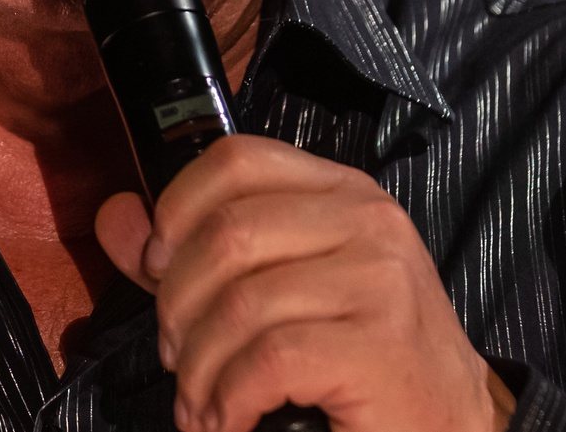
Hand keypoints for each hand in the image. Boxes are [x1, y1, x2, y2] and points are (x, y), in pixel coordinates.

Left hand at [95, 135, 514, 431]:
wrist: (450, 428)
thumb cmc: (360, 361)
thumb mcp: (278, 291)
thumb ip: (193, 254)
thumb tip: (114, 217)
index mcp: (342, 192)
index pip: (237, 160)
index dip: (177, 211)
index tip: (159, 269)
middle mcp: (368, 221)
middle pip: (225, 235)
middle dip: (177, 308)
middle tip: (180, 360)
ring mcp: (380, 280)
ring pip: (238, 305)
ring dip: (198, 372)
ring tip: (201, 406)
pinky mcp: (379, 347)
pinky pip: (266, 360)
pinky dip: (228, 402)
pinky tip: (230, 421)